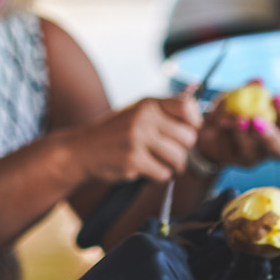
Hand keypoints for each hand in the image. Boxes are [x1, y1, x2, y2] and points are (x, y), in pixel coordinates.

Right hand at [72, 91, 202, 182]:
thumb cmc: (114, 133)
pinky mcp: (133, 161)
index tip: (186, 131)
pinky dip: (158, 176)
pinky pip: (163, 173)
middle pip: (189, 137)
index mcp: (148, 104)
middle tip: (171, 153)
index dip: (194, 123)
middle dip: (184, 150)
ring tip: (159, 163)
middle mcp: (144, 118)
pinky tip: (145, 169)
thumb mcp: (137, 112)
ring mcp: (138, 139)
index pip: (188, 107)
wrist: (81, 150)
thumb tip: (198, 117)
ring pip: (179, 158)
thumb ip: (165, 111)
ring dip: (173, 166)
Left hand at [194, 92, 279, 169]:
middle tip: (256, 120)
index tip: (277, 97)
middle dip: (270, 135)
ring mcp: (255, 157)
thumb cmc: (227, 111)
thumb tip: (259, 81)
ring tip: (238, 122)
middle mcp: (270, 146)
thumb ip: (247, 89)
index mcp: (276, 125)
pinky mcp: (238, 163)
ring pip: (256, 153)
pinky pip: (237, 152)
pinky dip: (230, 137)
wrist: (205, 130)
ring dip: (246, 136)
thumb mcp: (235, 95)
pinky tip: (222, 124)